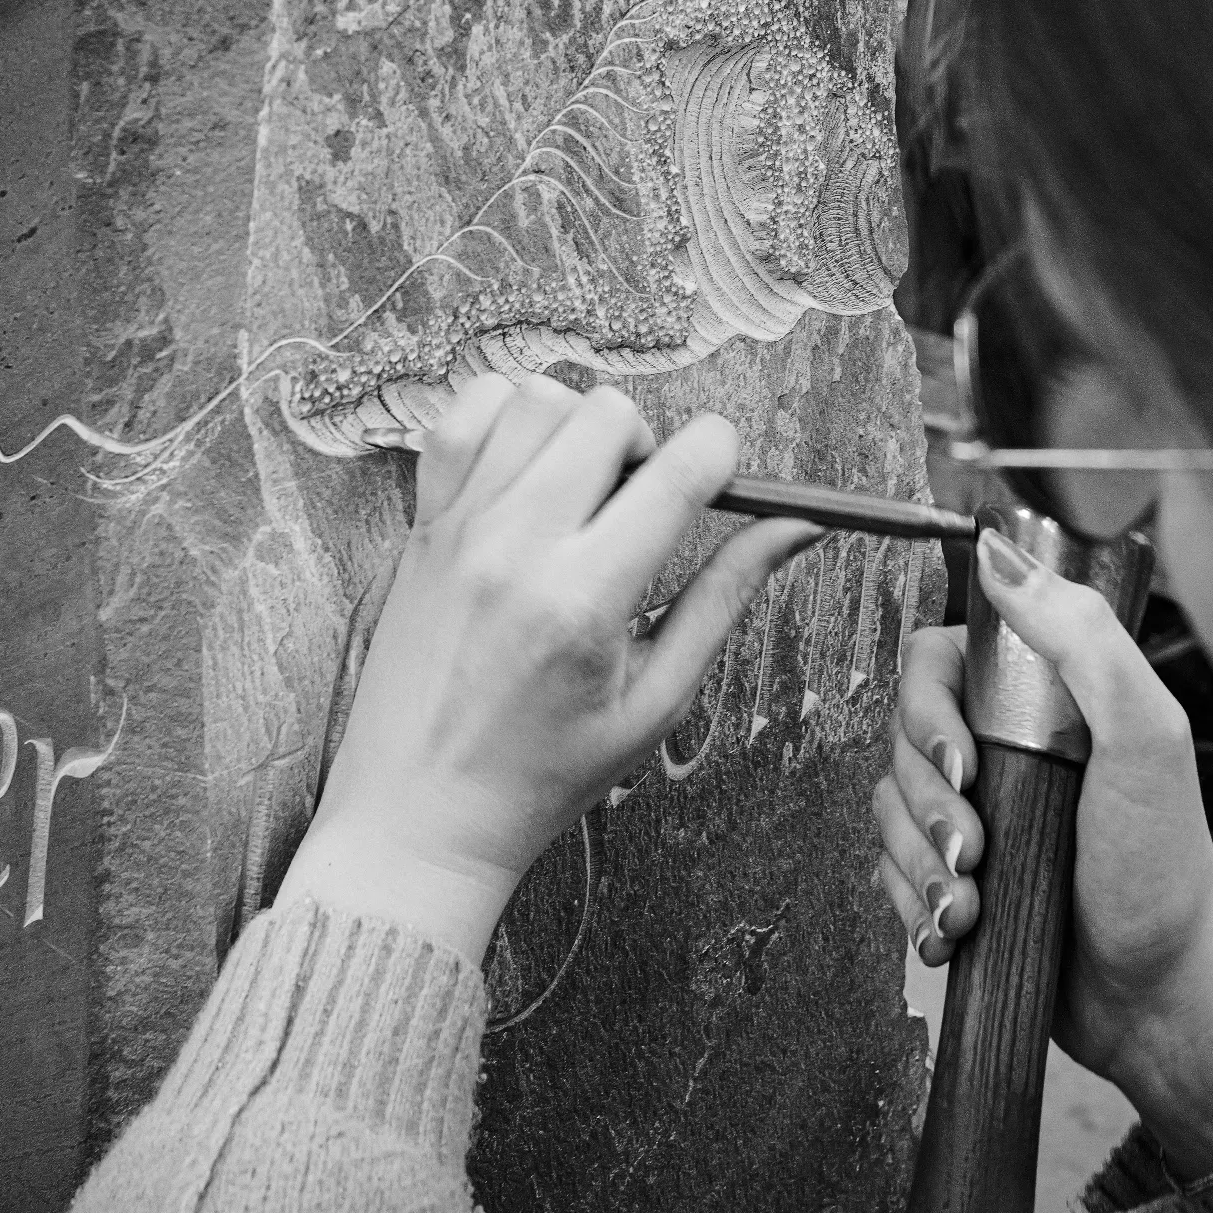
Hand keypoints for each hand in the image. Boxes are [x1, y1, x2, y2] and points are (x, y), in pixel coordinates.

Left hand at [280, 374, 820, 962]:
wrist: (419, 814)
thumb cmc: (538, 774)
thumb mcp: (655, 701)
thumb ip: (724, 600)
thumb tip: (793, 529)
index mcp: (585, 601)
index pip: (680, 469)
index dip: (720, 455)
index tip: (721, 477)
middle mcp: (515, 549)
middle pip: (608, 414)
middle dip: (648, 442)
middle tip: (642, 503)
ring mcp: (458, 528)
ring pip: (535, 398)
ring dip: (576, 427)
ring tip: (581, 490)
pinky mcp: (421, 526)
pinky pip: (462, 418)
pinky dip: (503, 420)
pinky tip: (524, 472)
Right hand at [873, 524, 1212, 1177]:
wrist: (1161, 1001)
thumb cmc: (1166, 870)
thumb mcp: (1144, 737)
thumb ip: (1080, 638)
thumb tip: (999, 552)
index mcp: (1041, 700)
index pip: (934, 663)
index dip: (927, 712)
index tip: (963, 761)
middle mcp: (1002, 748)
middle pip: (900, 741)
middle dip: (926, 804)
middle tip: (973, 850)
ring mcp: (976, 815)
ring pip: (887, 811)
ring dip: (918, 865)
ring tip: (969, 906)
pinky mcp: (955, 879)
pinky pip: (889, 874)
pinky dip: (911, 905)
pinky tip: (952, 933)